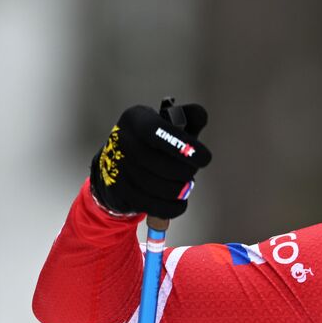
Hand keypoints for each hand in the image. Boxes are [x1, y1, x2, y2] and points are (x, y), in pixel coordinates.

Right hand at [89, 101, 210, 218]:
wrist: (117, 160)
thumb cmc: (152, 141)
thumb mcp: (168, 123)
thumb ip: (189, 118)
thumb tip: (200, 116)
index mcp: (137, 120)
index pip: (159, 133)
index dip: (184, 147)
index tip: (205, 159)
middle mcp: (124, 141)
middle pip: (162, 166)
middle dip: (186, 173)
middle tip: (191, 173)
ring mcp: (119, 167)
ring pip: (159, 188)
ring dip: (180, 190)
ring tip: (183, 185)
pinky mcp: (119, 190)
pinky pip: (152, 205)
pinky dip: (172, 206)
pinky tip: (179, 202)